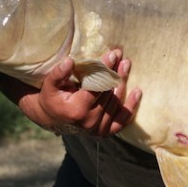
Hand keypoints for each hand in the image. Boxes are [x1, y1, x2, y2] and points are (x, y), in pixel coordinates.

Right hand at [26, 50, 141, 136]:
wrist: (51, 117)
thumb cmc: (51, 97)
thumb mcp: (50, 84)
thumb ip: (59, 73)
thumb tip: (69, 61)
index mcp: (77, 111)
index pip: (96, 87)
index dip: (105, 70)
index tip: (112, 54)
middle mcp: (89, 122)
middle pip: (108, 93)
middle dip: (115, 72)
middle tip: (121, 55)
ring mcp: (98, 129)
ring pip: (116, 102)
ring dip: (123, 82)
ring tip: (126, 65)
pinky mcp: (104, 132)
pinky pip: (122, 120)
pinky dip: (130, 107)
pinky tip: (137, 92)